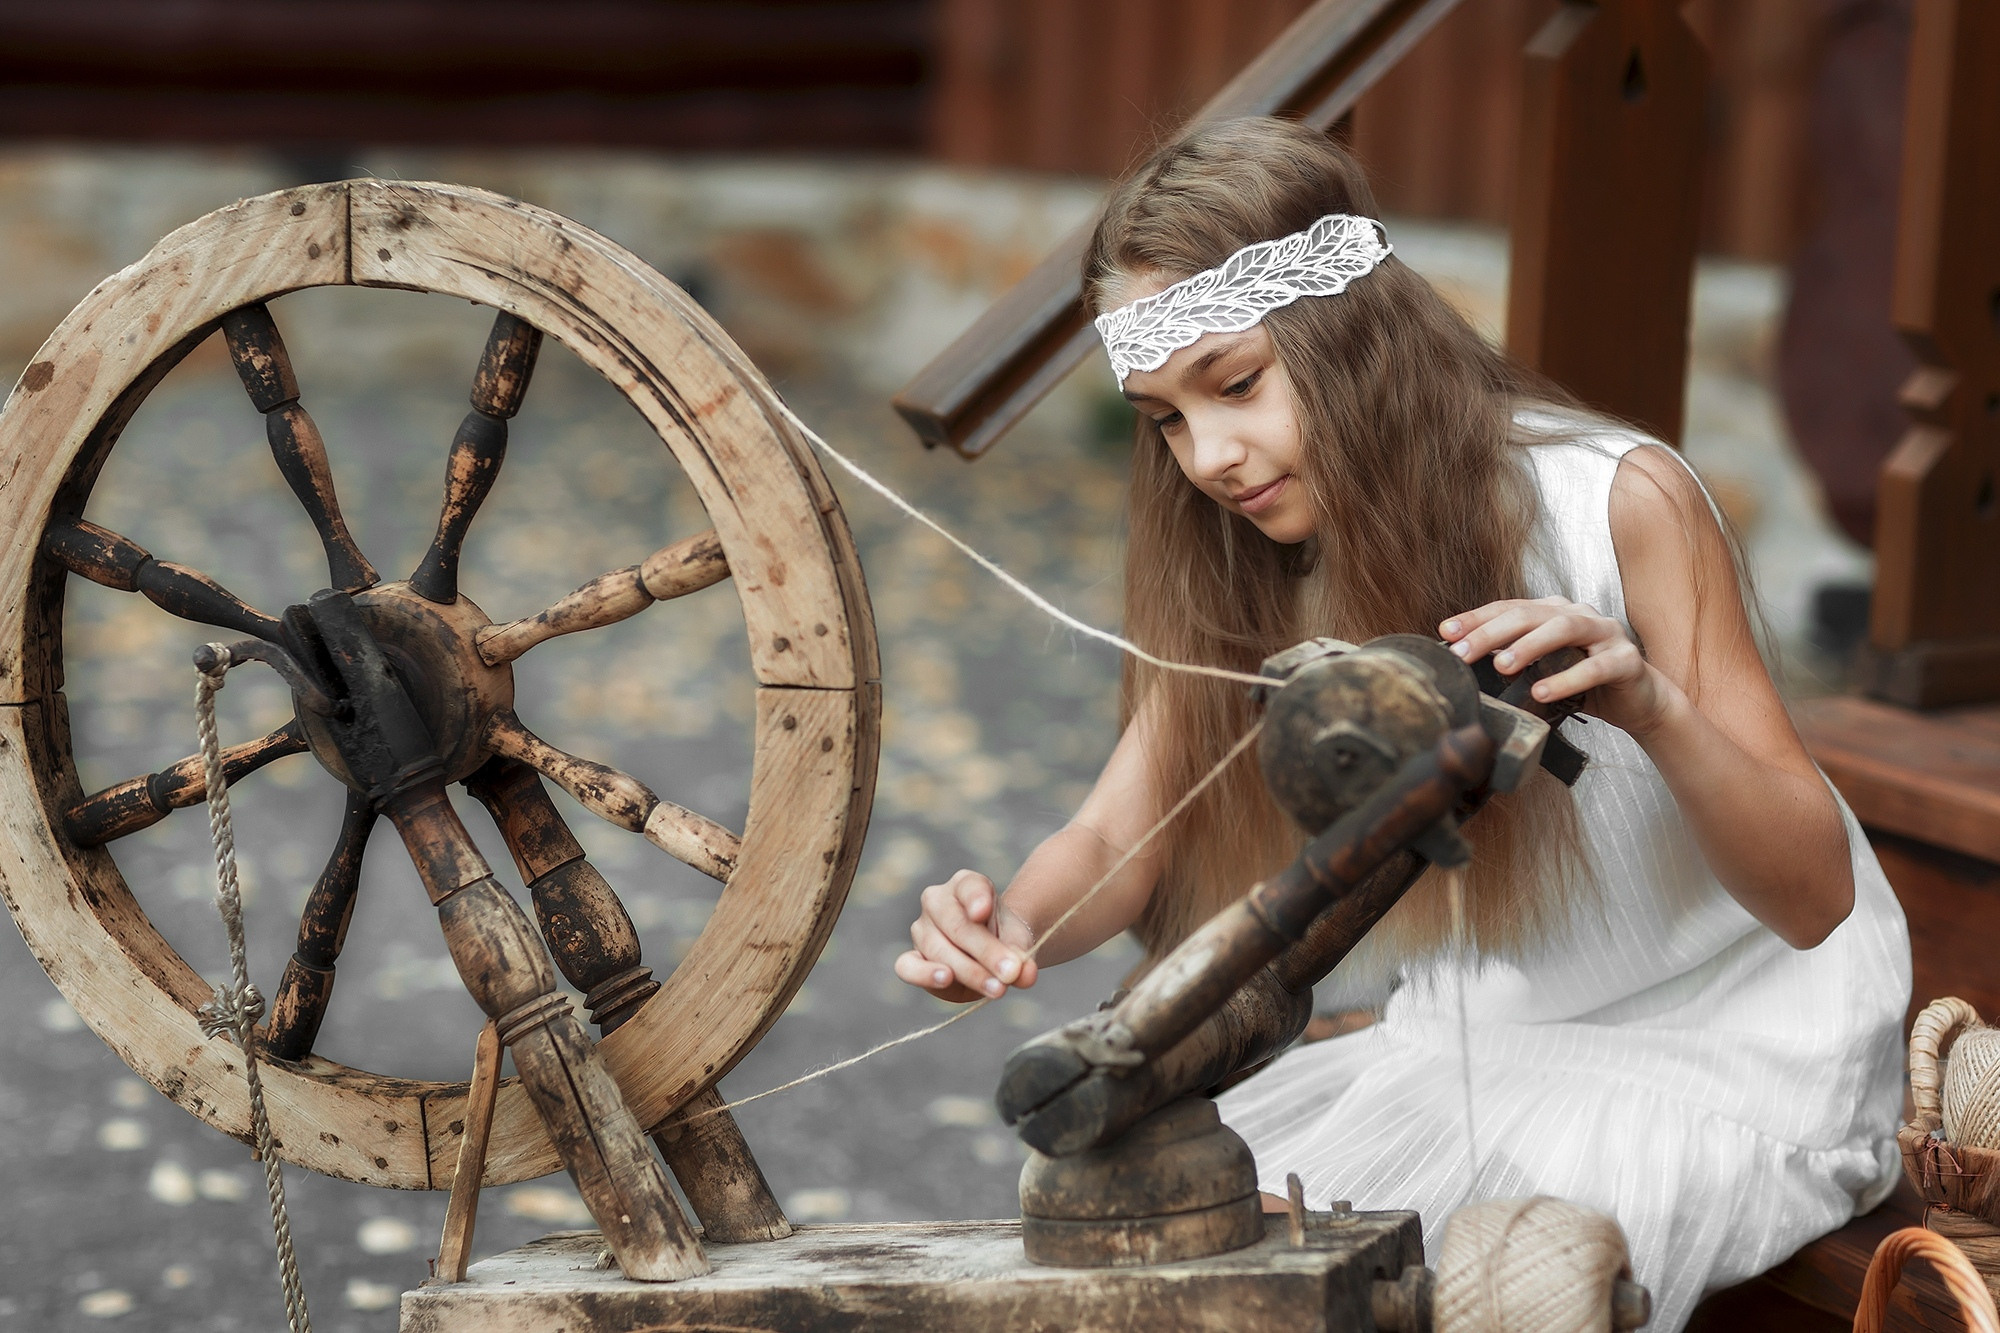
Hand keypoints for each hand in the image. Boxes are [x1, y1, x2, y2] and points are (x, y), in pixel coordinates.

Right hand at [894, 869, 1039, 1002]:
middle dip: (986, 952)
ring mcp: (921, 929)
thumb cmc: (1004, 940)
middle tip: (1010, 973)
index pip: (970, 887)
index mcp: (966, 885)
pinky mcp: (911, 957)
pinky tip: (944, 979)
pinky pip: (908, 966)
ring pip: (940, 950)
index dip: (976, 899)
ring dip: (970, 971)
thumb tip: (1024, 975)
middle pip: (958, 926)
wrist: (991, 955)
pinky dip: (923, 974)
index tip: (981, 912)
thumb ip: (1021, 958)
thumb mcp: (1019, 944)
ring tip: (997, 988)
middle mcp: (937, 901)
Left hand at [1440, 596, 1674, 735]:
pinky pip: (1596, 667)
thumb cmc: (1585, 685)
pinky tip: (1542, 692)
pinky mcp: (1627, 659)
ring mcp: (1605, 633)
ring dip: (1529, 646)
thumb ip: (1513, 661)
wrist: (1639, 702)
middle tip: (1462, 653)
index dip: (1476, 618)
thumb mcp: (1543, 670)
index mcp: (1554, 612)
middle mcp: (1578, 614)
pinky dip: (1567, 679)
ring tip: (1502, 666)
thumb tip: (1466, 663)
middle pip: (1530, 614)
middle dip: (1491, 632)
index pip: (1509, 608)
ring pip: (1564, 628)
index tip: (1445, 632)